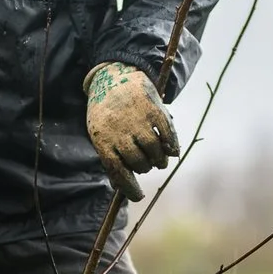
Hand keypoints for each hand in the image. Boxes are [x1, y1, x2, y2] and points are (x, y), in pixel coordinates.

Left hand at [84, 61, 178, 199]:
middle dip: (144, 168)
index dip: (130, 187)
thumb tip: (120, 188)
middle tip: (147, 165)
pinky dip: (171, 147)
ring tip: (158, 160)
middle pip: (138, 163)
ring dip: (159, 161)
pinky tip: (170, 150)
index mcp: (103, 139)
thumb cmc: (107, 113)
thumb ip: (111, 158)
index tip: (139, 197)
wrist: (114, 77)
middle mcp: (120, 131)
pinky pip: (167, 136)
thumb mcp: (101, 133)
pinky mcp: (154, 110)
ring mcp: (138, 120)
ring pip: (154, 152)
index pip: (118, 171)